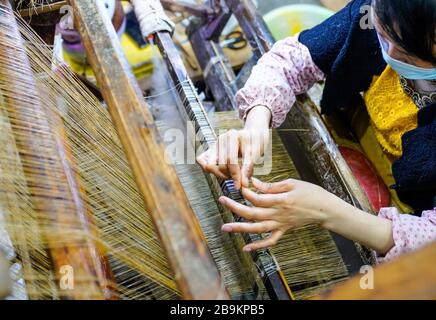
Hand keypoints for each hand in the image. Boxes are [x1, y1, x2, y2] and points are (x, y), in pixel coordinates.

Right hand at [196, 106, 270, 188]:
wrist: (253, 135)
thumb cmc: (256, 143)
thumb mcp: (256, 153)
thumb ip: (248, 168)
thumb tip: (243, 185)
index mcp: (232, 135)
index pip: (230, 159)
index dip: (235, 175)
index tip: (240, 186)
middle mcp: (221, 139)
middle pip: (219, 164)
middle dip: (228, 175)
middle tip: (238, 178)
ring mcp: (214, 144)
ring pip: (208, 165)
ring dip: (219, 174)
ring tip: (231, 175)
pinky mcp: (210, 150)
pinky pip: (202, 161)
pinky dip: (211, 170)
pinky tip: (223, 172)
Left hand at [219, 177, 347, 251]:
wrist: (326, 209)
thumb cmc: (311, 193)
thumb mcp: (292, 183)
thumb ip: (272, 185)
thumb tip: (254, 183)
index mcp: (281, 200)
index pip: (258, 198)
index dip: (246, 192)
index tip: (239, 185)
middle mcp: (279, 214)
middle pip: (253, 213)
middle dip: (235, 208)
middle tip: (221, 200)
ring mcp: (281, 224)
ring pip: (258, 229)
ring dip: (240, 229)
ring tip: (225, 228)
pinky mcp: (284, 230)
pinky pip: (270, 241)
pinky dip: (258, 246)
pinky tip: (246, 248)